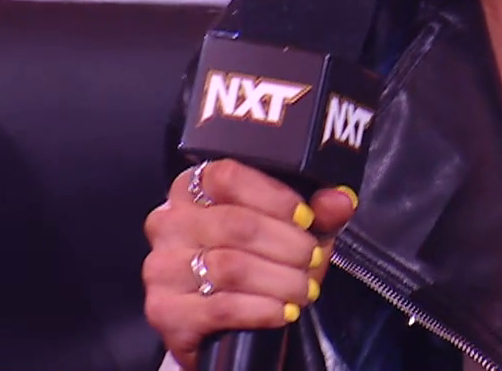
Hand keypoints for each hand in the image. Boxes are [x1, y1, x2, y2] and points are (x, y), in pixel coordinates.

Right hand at [143, 160, 357, 368]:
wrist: (224, 326)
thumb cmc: (257, 265)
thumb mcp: (291, 232)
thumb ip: (318, 213)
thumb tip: (340, 200)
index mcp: (193, 189)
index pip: (228, 176)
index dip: (274, 197)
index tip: (306, 219)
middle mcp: (168, 222)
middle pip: (236, 224)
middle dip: (287, 245)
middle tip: (312, 260)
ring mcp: (161, 266)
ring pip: (231, 266)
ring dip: (279, 280)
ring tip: (302, 290)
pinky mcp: (164, 310)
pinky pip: (221, 307)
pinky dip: (261, 309)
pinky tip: (282, 311)